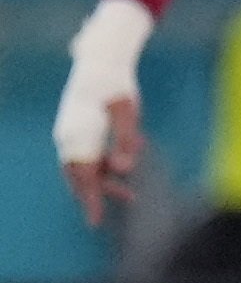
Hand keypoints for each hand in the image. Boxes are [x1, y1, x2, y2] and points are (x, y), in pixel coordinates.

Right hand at [53, 0, 152, 226]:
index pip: (83, 175)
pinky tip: (127, 165)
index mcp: (79, 134)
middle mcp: (69, 136)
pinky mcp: (79, 130)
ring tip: (130, 195)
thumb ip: (125, 141)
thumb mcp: (128, 113)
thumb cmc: (117, 86)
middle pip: (79, 175)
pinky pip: (88, 155)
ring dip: (104, 181)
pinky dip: (104, 165)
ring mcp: (71, 133)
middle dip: (94, 195)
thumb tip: (125, 170)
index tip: (94, 220)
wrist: (102, 63)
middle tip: (104, 217)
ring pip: (84, 167)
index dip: (89, 199)